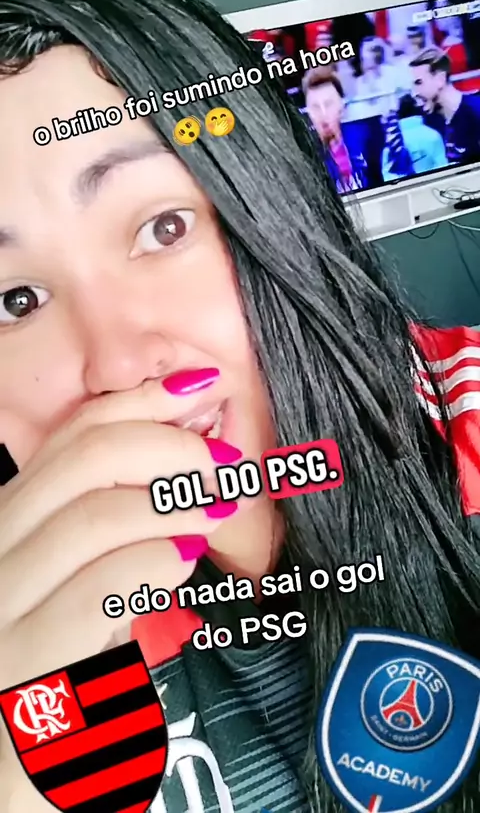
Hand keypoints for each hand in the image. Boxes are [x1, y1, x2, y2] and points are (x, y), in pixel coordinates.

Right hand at [0, 380, 228, 807]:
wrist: (23, 771)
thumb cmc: (67, 664)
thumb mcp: (89, 578)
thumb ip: (127, 517)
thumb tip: (198, 442)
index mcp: (12, 524)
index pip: (74, 436)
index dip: (143, 402)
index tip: (203, 390)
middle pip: (86, 461)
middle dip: (171, 449)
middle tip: (226, 467)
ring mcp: (3, 612)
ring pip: (93, 518)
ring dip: (174, 505)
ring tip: (219, 516)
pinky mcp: (27, 673)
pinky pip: (97, 593)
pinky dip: (152, 564)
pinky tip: (183, 565)